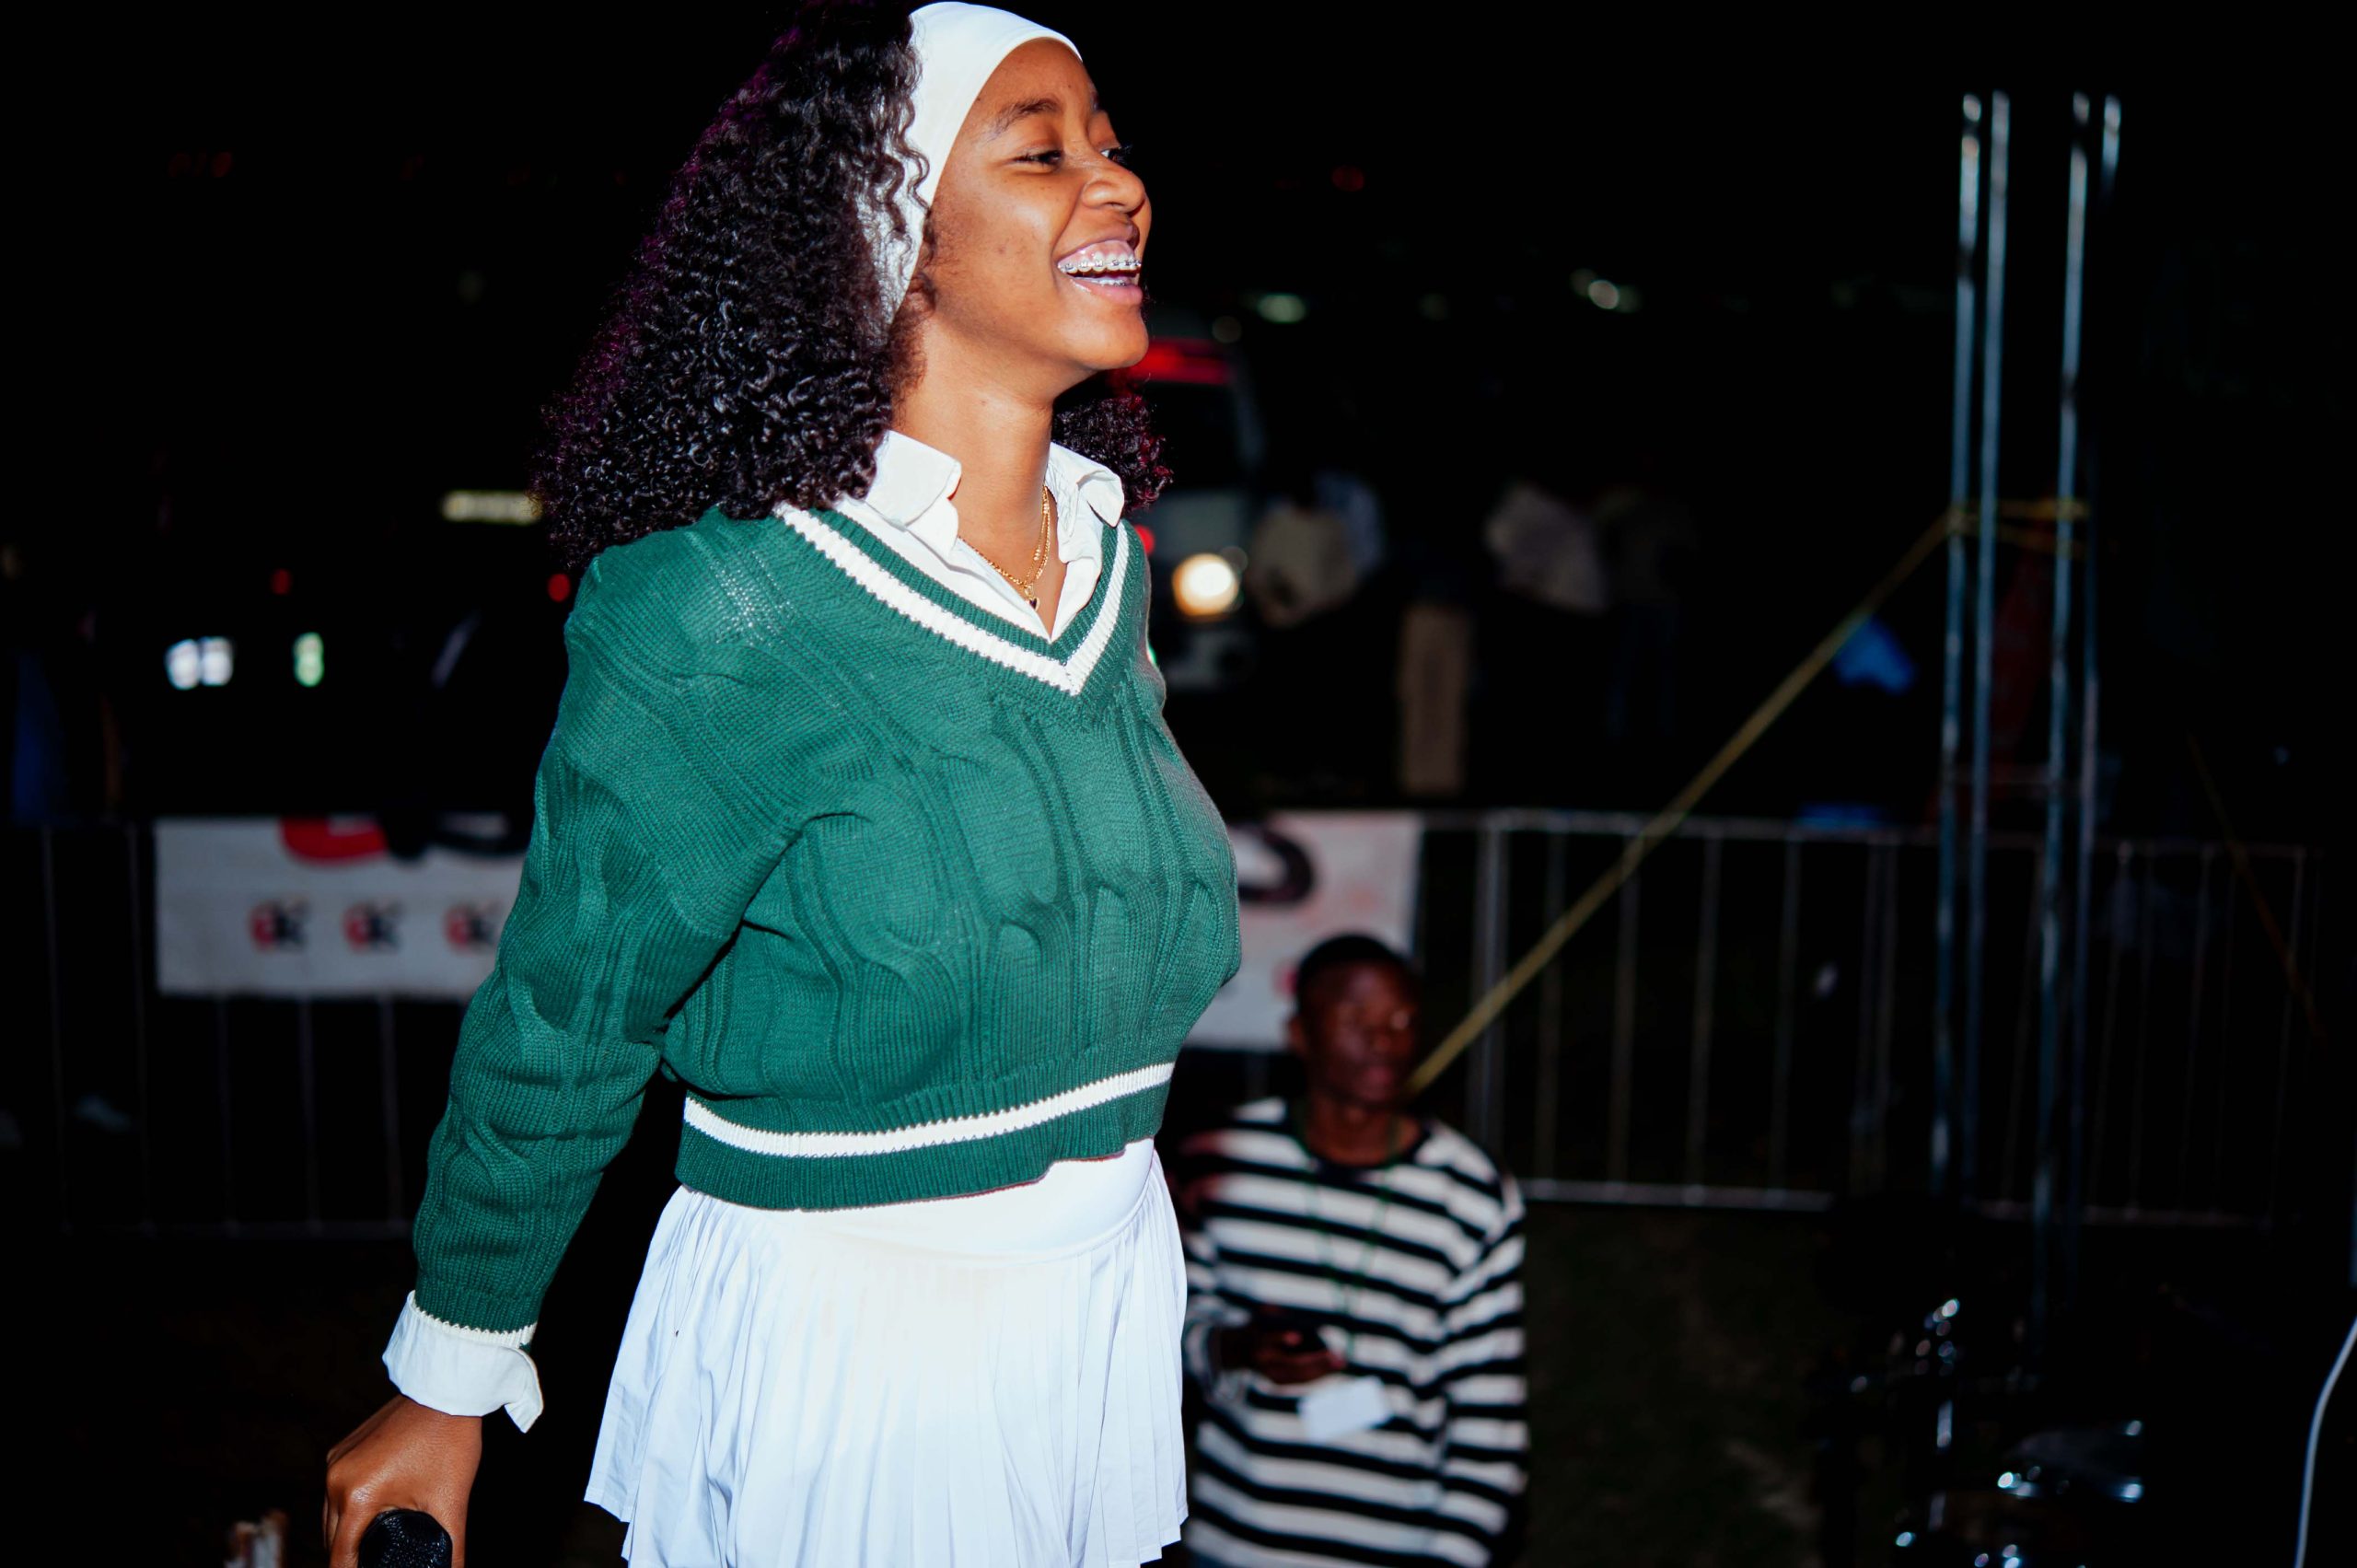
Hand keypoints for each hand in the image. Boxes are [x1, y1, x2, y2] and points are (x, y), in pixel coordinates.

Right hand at [323, 1395, 480, 1567]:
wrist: (448, 1390)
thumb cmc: (449, 1440)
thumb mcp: (451, 1502)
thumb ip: (453, 1547)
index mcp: (356, 1495)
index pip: (340, 1555)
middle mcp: (336, 1478)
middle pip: (332, 1538)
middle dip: (351, 1556)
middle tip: (375, 1562)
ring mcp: (337, 1460)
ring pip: (331, 1514)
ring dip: (348, 1532)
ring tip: (372, 1547)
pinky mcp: (343, 1449)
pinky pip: (337, 1489)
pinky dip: (349, 1506)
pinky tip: (370, 1515)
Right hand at [1217, 1321, 1345, 1385]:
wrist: (1236, 1351)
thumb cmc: (1256, 1328)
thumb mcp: (1261, 1316)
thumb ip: (1275, 1315)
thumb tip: (1296, 1321)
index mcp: (1255, 1342)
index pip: (1267, 1340)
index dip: (1281, 1338)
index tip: (1297, 1336)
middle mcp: (1263, 1362)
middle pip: (1290, 1362)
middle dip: (1315, 1360)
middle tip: (1336, 1355)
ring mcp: (1270, 1374)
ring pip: (1298, 1375)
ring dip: (1321, 1370)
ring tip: (1340, 1362)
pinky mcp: (1278, 1381)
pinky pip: (1300, 1380)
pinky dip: (1317, 1374)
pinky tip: (1333, 1368)